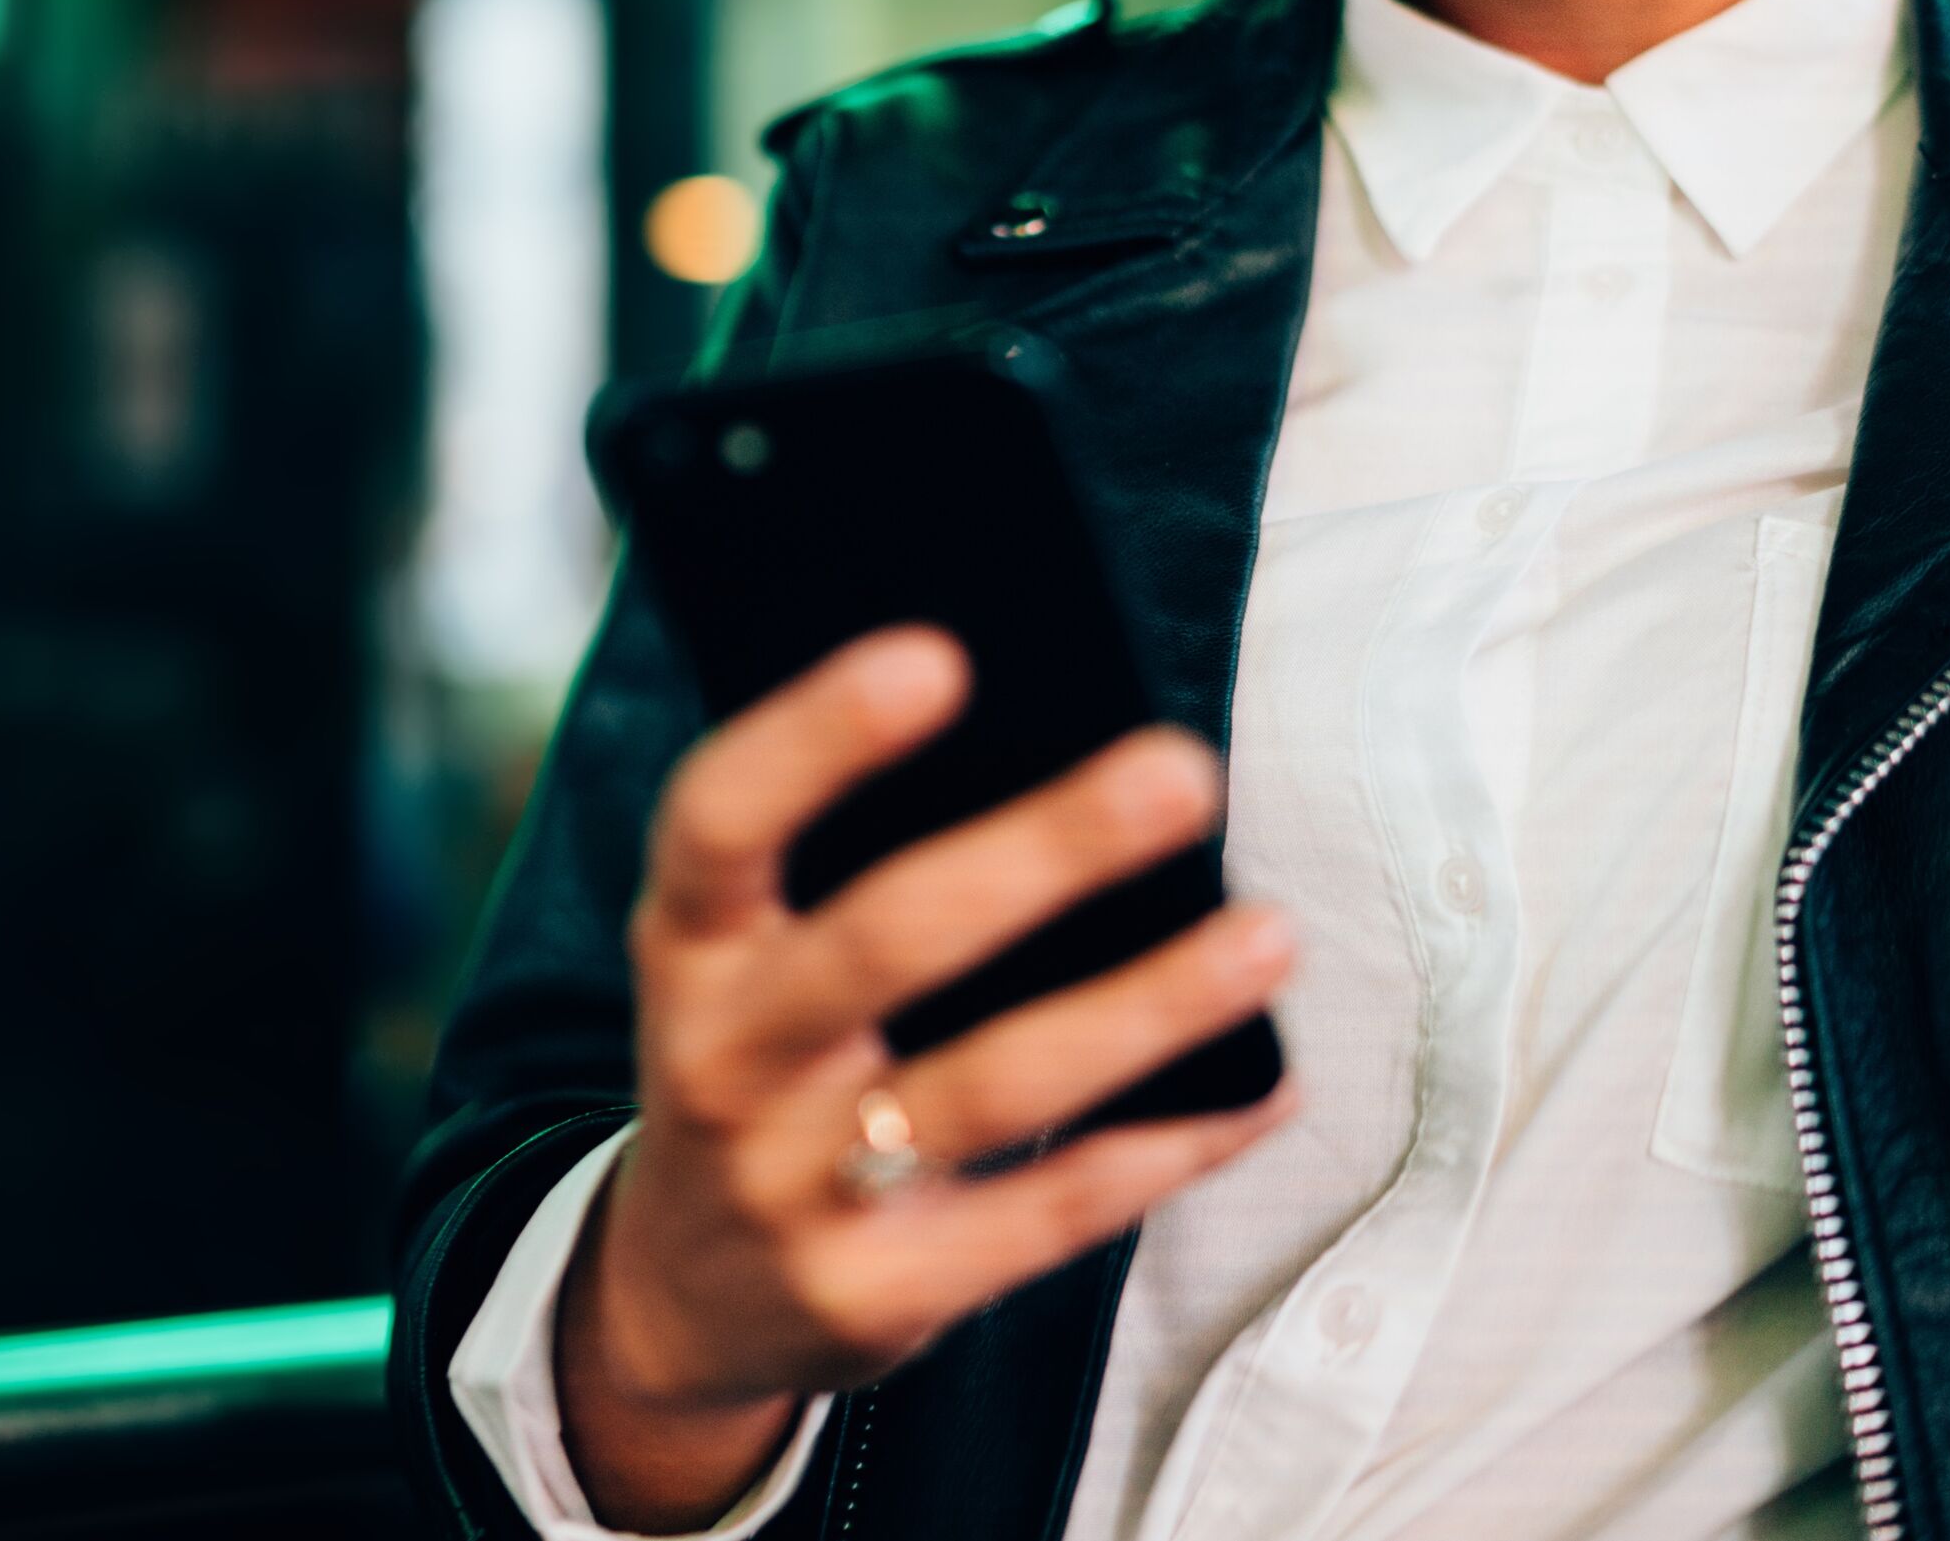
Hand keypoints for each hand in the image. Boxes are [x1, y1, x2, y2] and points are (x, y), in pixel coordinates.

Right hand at [557, 626, 1296, 1530]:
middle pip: (887, 942)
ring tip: (1265, 937)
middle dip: (1045, 852)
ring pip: (993, 1087)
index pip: (722, 820)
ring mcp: (793, 1188)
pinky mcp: (878, 1294)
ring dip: (1144, 1007)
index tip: (938, 655)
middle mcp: (723, 1060)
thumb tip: (1054, 734)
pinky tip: (1257, 1089)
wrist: (684, 1294)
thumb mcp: (745, 957)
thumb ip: (844, 866)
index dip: (817, 736)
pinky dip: (1168, 1146)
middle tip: (1179, 773)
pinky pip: (1048, 1213)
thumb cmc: (763, 1059)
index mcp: (689, 943)